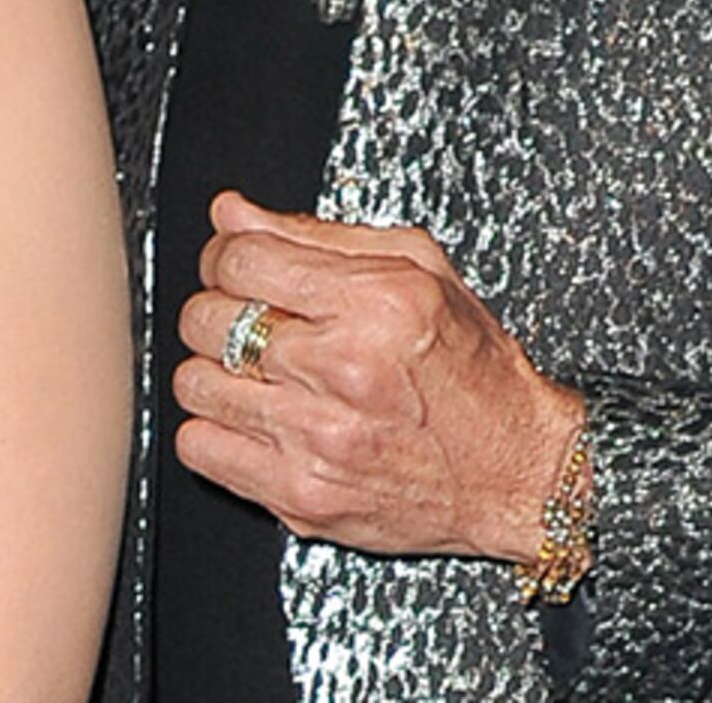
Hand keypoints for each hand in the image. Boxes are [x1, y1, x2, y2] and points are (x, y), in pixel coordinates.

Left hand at [170, 191, 581, 560]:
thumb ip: (315, 234)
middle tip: (253, 322)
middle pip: (204, 319)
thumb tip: (230, 214)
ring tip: (258, 374)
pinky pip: (199, 449)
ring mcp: (318, 440)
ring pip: (193, 384)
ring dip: (215, 372)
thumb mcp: (418, 270)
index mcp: (374, 303)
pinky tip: (254, 420)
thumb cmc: (473, 369)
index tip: (238, 268)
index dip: (225, 257)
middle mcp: (342, 370)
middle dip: (217, 310)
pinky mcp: (302, 496)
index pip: (238, 261)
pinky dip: (214, 430)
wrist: (518, 473)